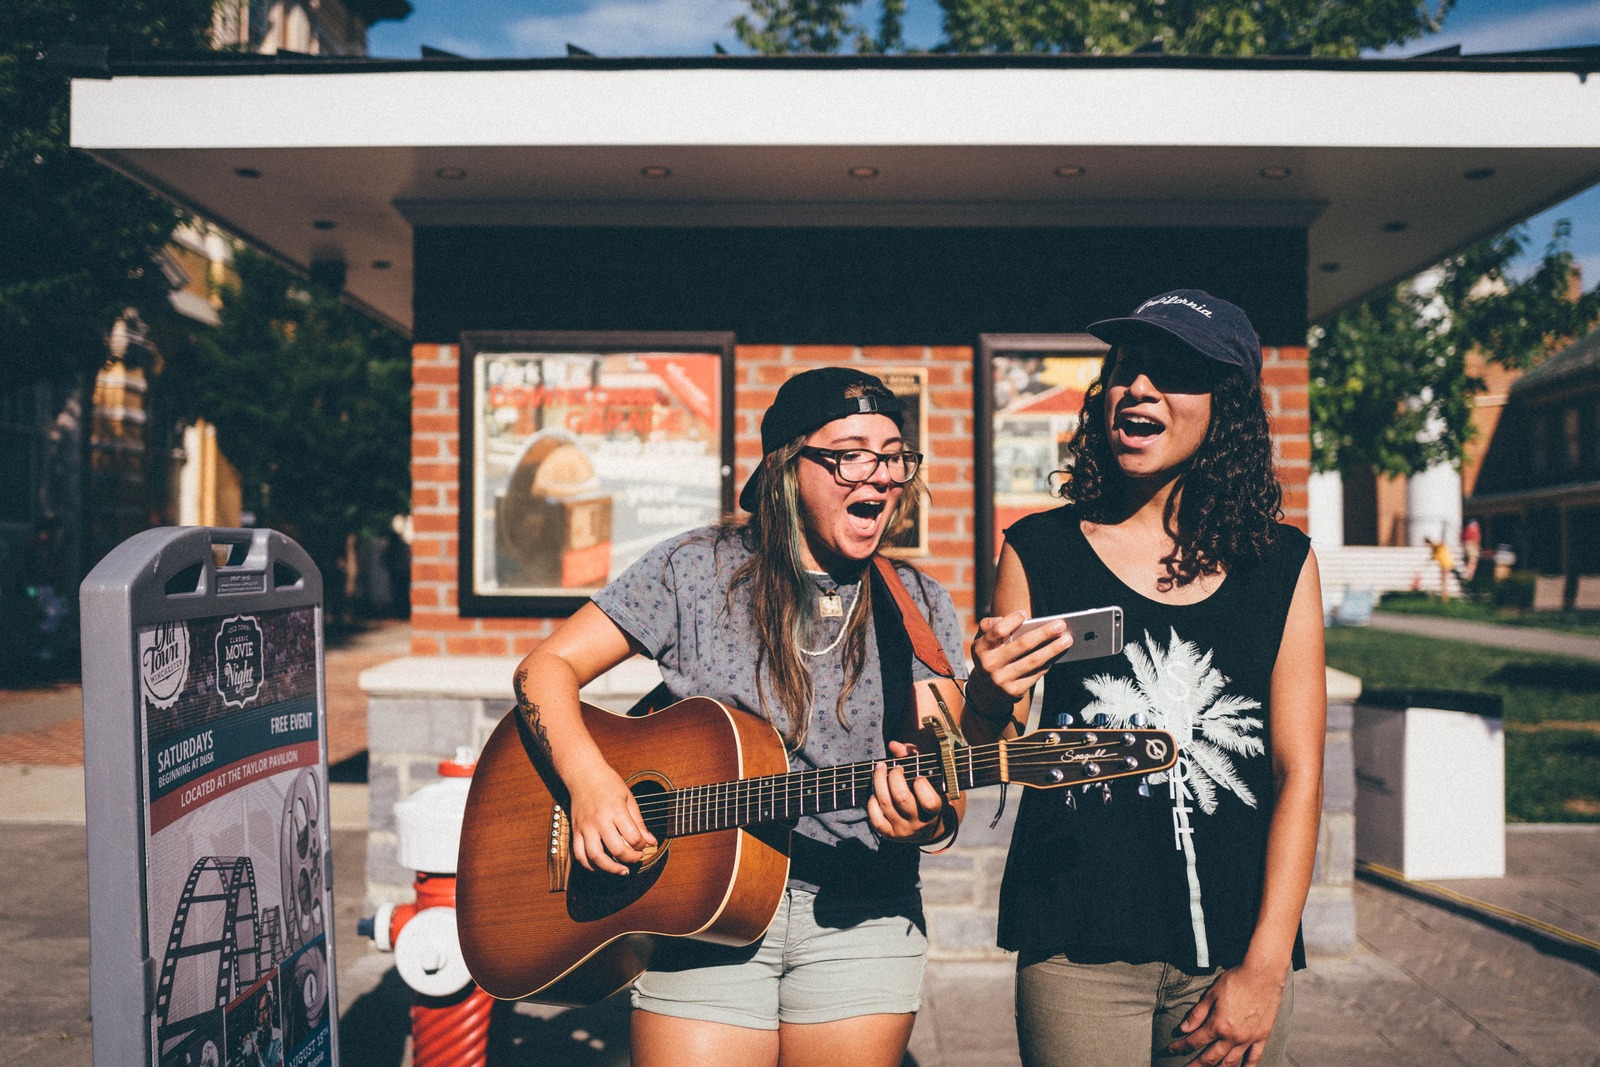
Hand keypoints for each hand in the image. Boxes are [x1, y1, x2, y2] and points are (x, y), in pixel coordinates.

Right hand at [567, 758, 656, 875]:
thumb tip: (652, 842)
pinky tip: (600, 866)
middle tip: (636, 858)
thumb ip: (639, 822)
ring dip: (610, 868)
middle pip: (616, 849)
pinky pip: (579, 854)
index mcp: (616, 810)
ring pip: (595, 856)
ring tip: (621, 871)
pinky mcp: (575, 831)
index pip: (633, 837)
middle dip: (630, 858)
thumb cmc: (608, 783)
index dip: (642, 845)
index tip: (643, 843)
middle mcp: (599, 820)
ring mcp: (585, 827)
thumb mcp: (629, 798)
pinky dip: (589, 865)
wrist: (583, 773)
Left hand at [867, 741, 946, 840]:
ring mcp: (903, 830)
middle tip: (894, 768)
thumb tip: (893, 745)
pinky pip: (876, 820)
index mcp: (934, 811)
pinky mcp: (889, 834)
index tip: (918, 776)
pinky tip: (875, 793)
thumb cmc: (928, 793)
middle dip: (894, 777)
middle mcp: (919, 823)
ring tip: (880, 769)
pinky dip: (872, 804)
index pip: (930, 801)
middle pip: (902, 798)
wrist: (927, 826)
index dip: (922, 785)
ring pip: (885, 804)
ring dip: (879, 782)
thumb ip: (914, 757)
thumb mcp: (929, 776)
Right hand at [968, 610, 1072, 710]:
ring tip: (1067, 640)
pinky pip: (1036, 674)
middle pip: (1022, 645)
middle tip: (1061, 624)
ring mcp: (1002, 680)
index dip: (1011, 621)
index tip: (1025, 614)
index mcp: (981, 648)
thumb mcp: (983, 639)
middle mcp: (989, 665)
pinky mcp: (1014, 692)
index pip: (998, 631)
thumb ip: (990, 625)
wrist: (985, 690)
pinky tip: (1058, 655)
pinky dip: (1048, 663)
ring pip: (1033, 661)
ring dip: (1053, 649)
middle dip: (1044, 633)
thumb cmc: (990, 655)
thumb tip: (1016, 619)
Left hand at [1166, 961, 1286, 1066]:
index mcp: (1217, 1025)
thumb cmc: (1235, 981)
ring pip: (1230, 1063)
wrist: (1262, 975)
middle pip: (1210, 1058)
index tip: (1171, 1050)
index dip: (1180, 1047)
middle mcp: (1232, 1036)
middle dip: (1195, 1066)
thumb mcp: (1211, 994)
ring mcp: (1248, 1039)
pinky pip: (1254, 1058)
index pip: (1194, 1041)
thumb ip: (1197, 1014)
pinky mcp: (1262, 1037)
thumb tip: (1183, 1029)